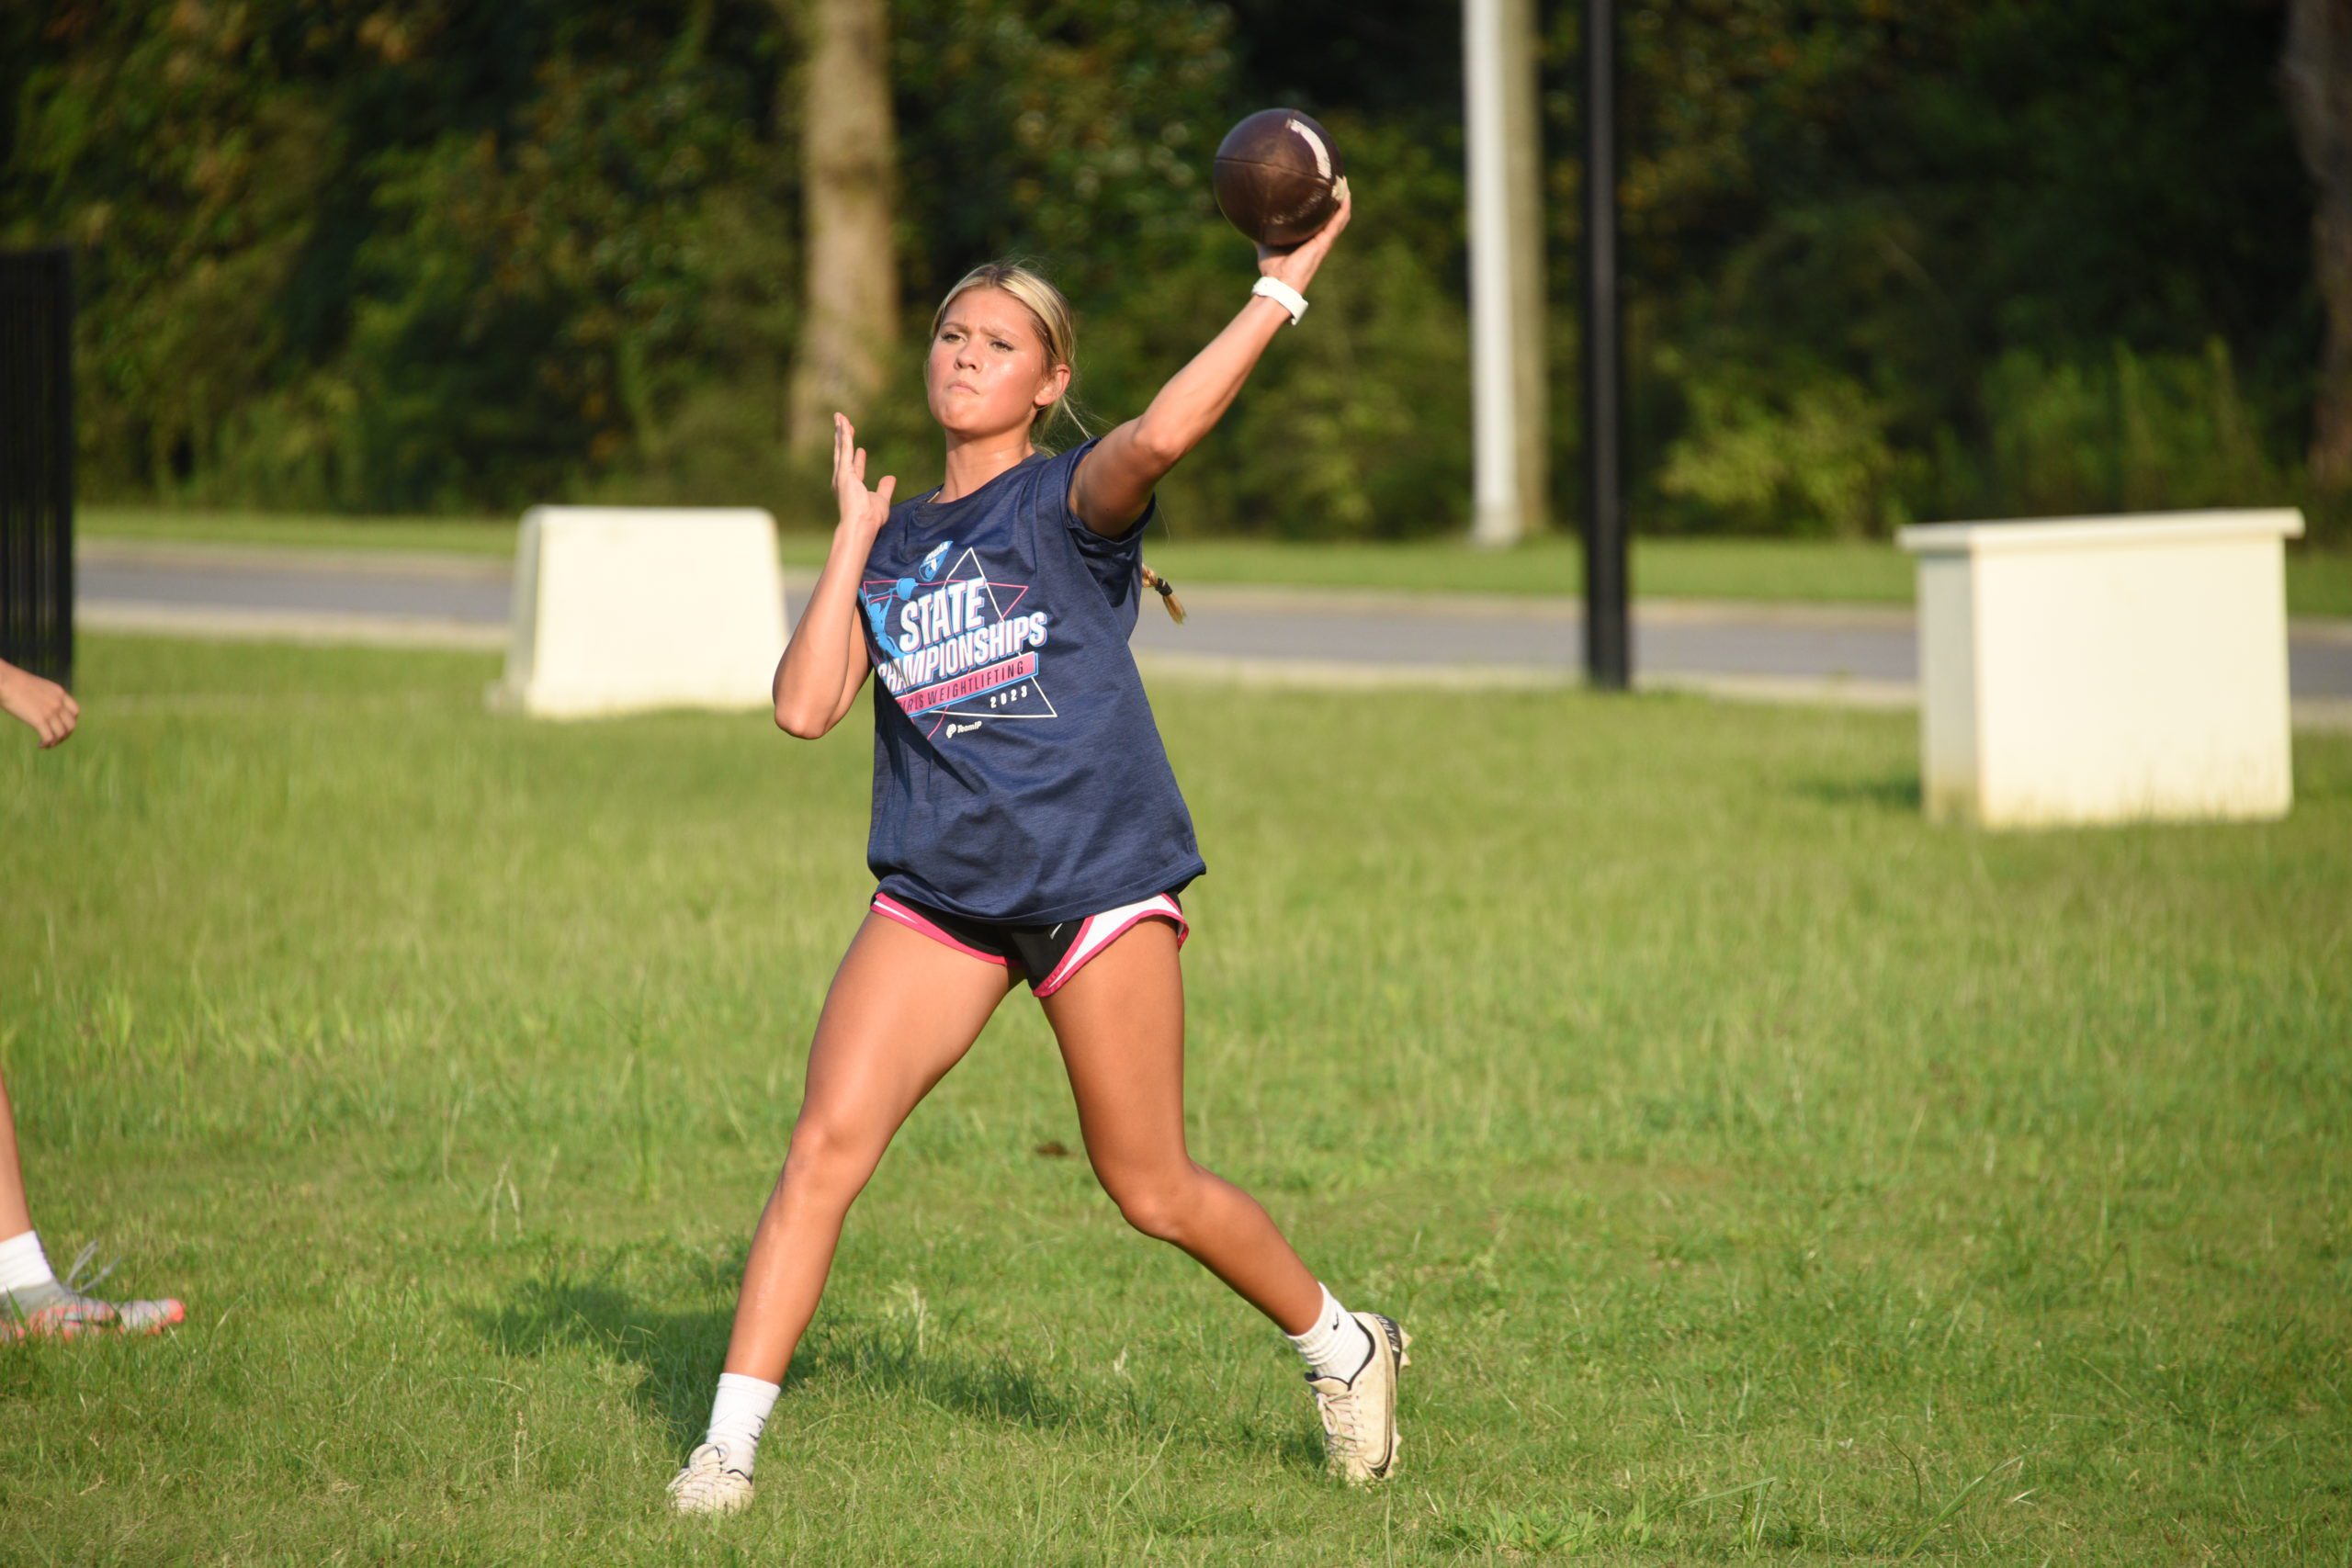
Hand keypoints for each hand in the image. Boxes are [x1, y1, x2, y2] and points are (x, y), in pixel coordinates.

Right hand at [0, 661, 77, 747]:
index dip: (71, 722)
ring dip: (56, 742)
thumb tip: (42, 707)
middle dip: (65, 735)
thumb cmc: (14, 682)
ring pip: (61, 734)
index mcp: (59, 693)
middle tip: (55, 739)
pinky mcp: (39, 720)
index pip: (75, 711)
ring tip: (47, 744)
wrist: (5, 681)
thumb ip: (46, 696)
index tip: (62, 726)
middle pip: (71, 725)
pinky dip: (47, 744)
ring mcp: (50, 712)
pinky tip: (40, 745)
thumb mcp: (38, 686)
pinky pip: (49, 738)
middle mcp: (58, 703)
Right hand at [831, 412, 896, 535]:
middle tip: (843, 426)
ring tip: (840, 417)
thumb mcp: (881, 500)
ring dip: (841, 432)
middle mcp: (844, 479)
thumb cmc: (869, 518)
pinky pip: (845, 448)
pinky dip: (844, 435)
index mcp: (852, 487)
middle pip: (844, 454)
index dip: (858, 459)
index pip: (855, 469)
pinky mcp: (843, 471)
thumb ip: (885, 488)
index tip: (861, 450)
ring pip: (842, 448)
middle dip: (844, 440)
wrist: (861, 524)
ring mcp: (842, 475)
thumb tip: (891, 478)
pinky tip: (844, 423)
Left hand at [1256, 177, 1351, 295]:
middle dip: (1333, 195)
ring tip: (1342, 179)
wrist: (1279, 280)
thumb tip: (1243, 214)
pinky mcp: (1326, 240)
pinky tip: (1346, 192)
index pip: (1317, 215)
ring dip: (1342, 197)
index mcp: (1307, 235)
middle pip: (1331, 212)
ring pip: (1339, 214)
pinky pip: (1339, 220)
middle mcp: (1318, 235)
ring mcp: (1324, 238)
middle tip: (1333, 175)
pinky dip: (1344, 206)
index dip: (1320, 200)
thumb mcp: (1264, 239)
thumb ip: (1258, 227)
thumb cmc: (1272, 265)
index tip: (1319, 182)